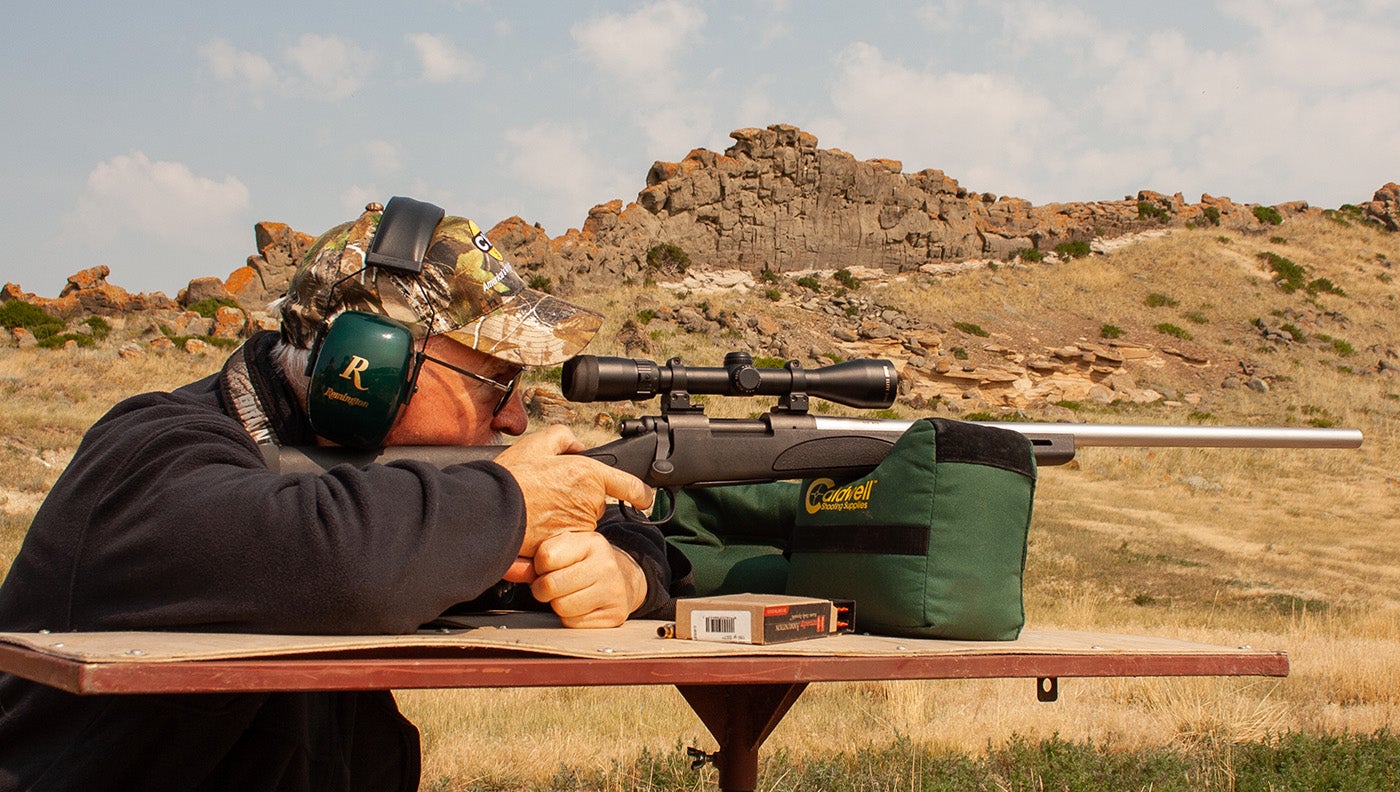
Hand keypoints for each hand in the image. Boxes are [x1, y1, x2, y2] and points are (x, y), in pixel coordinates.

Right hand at [493, 425, 653, 557]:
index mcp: (589, 475)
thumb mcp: (537, 444)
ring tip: (537, 510)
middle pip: (595, 505)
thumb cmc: (512, 479)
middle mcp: (590, 503)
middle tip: (549, 494)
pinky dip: (555, 536)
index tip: (644, 498)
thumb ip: (563, 438)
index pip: (630, 486)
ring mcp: (579, 528)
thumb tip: (576, 446)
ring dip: (566, 520)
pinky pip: (567, 542)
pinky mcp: (566, 547)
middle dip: (578, 501)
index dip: (641, 493)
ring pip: (581, 524)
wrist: (490, 511)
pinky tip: (535, 527)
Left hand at [527, 531, 646, 627]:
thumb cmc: (583, 564)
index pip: (546, 556)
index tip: (548, 567)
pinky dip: (570, 618)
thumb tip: (506, 568)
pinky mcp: (614, 615)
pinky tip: (581, 606)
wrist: (623, 579)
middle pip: (551, 585)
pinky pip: (573, 623)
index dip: (539, 566)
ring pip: (561, 607)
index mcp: (591, 542)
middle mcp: (606, 564)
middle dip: (543, 589)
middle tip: (553, 585)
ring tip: (568, 594)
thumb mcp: (564, 552)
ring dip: (557, 605)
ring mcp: (613, 591)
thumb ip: (532, 561)